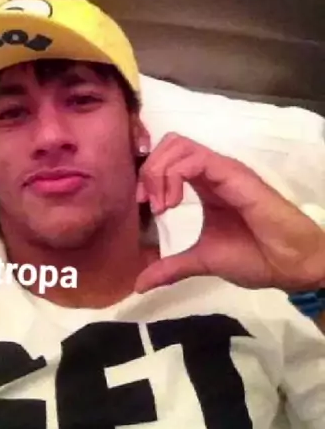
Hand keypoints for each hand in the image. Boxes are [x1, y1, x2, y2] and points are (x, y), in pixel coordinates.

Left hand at [135, 133, 324, 293]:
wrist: (288, 265)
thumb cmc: (254, 257)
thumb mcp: (201, 261)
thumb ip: (171, 267)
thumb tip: (139, 284)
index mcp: (204, 185)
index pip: (168, 159)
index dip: (148, 176)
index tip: (142, 206)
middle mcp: (212, 172)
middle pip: (169, 144)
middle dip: (149, 170)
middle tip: (148, 203)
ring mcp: (222, 170)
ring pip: (178, 144)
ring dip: (159, 171)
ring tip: (161, 205)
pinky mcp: (231, 174)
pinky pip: (195, 158)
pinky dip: (174, 175)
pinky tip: (173, 203)